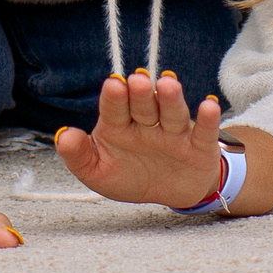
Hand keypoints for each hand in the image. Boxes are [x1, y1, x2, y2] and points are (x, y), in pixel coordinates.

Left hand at [53, 70, 226, 207]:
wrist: (169, 192)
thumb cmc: (131, 175)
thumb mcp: (98, 173)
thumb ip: (79, 156)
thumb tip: (63, 137)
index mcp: (120, 125)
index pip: (115, 108)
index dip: (115, 97)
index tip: (113, 85)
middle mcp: (147, 123)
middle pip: (143, 105)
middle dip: (141, 93)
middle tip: (137, 79)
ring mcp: (173, 133)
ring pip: (171, 113)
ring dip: (170, 98)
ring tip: (167, 83)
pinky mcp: (199, 146)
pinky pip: (203, 131)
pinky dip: (207, 119)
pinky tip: (208, 105)